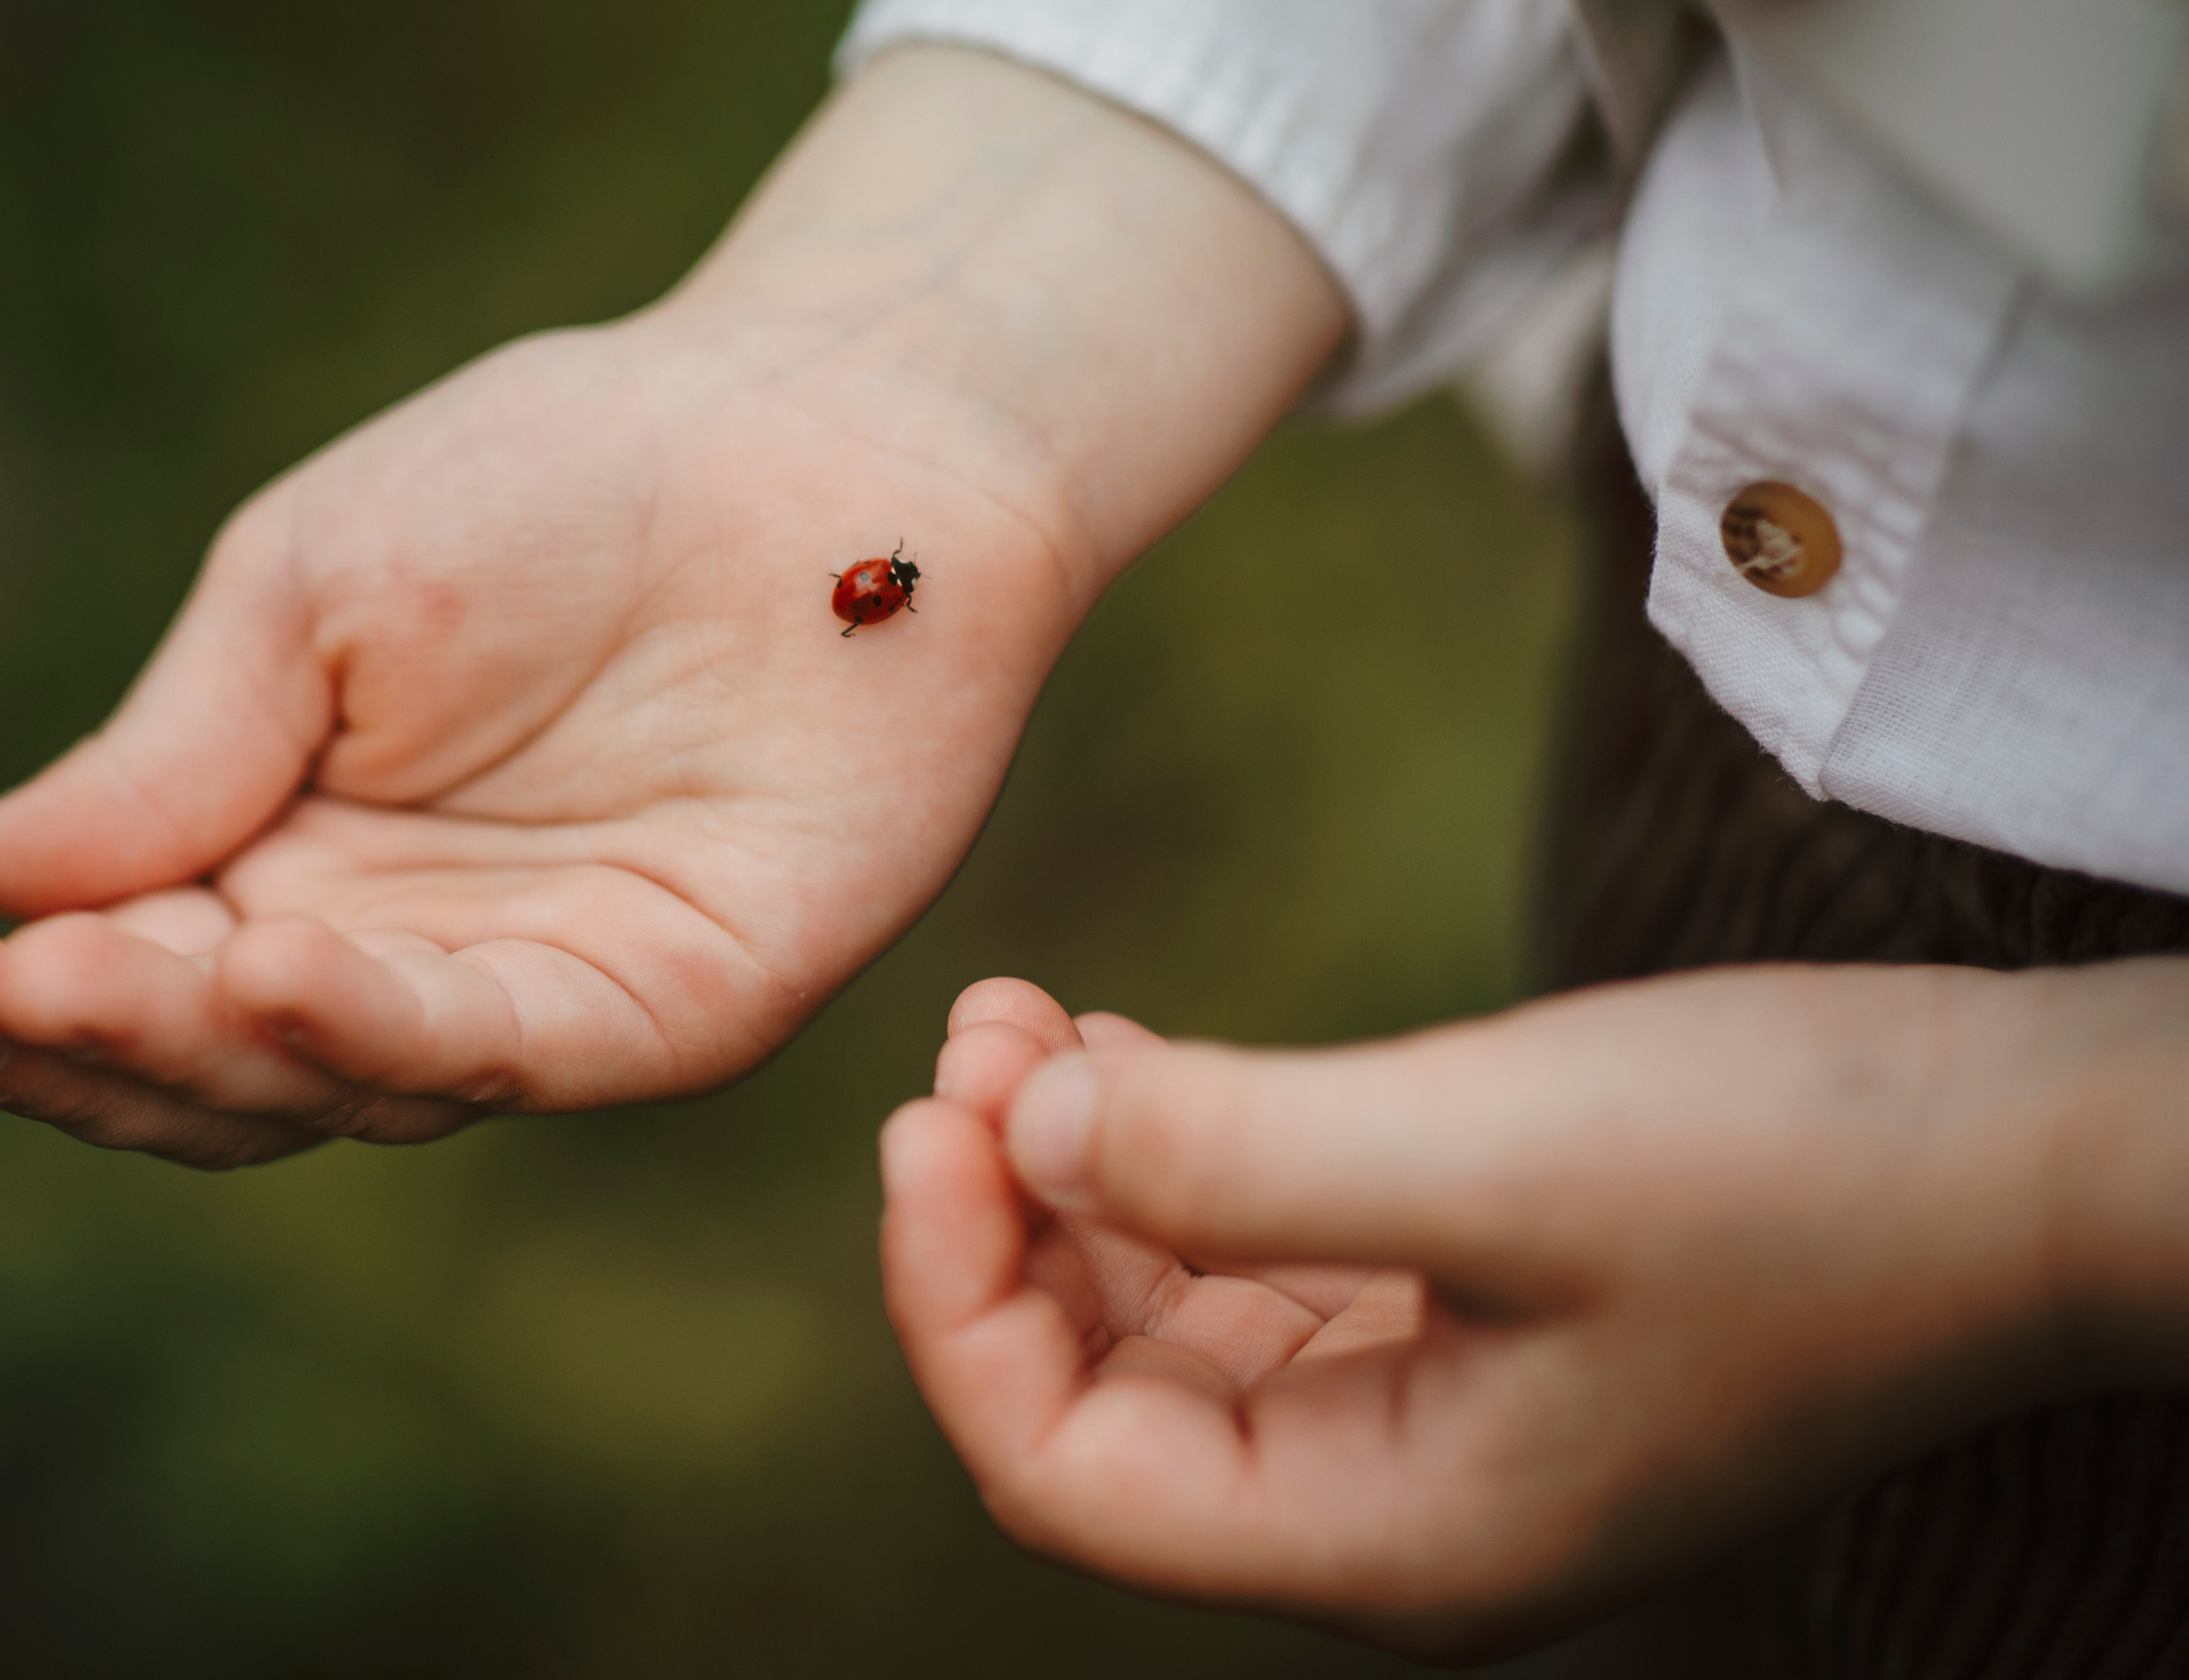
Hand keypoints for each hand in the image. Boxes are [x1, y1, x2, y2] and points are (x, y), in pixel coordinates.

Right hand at [0, 47, 1346, 1164]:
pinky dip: (386, 1026)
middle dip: (83, 1053)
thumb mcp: (320, 585)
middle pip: (220, 1073)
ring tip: (73, 984)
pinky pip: (519, 1052)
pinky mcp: (685, 1000)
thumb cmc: (567, 478)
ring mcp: (550, 990)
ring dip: (199, 1049)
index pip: (133, 985)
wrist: (815, 434)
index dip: (9, 1014)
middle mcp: (416, 955)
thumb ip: (179, 742)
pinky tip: (270, 970)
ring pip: (345, 1086)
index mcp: (303, 861)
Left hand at [881, 963, 2188, 1658]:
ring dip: (1078, 1176)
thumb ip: (1235, 1155)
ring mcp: (1433, 1419)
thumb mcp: (1494, 1152)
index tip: (925, 1116)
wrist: (2032, 1150)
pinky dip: (1179, 1164)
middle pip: (1096, 1398)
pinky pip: (1260, 1265)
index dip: (953, 1301)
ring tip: (1024, 1015)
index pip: (1065, 1475)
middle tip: (972, 1032)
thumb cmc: (1801, 1171)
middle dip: (1005, 1218)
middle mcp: (1393, 1508)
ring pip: (1168, 1324)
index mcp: (1389, 1540)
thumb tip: (1017, 1123)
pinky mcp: (1469, 1320)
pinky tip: (1129, 1052)